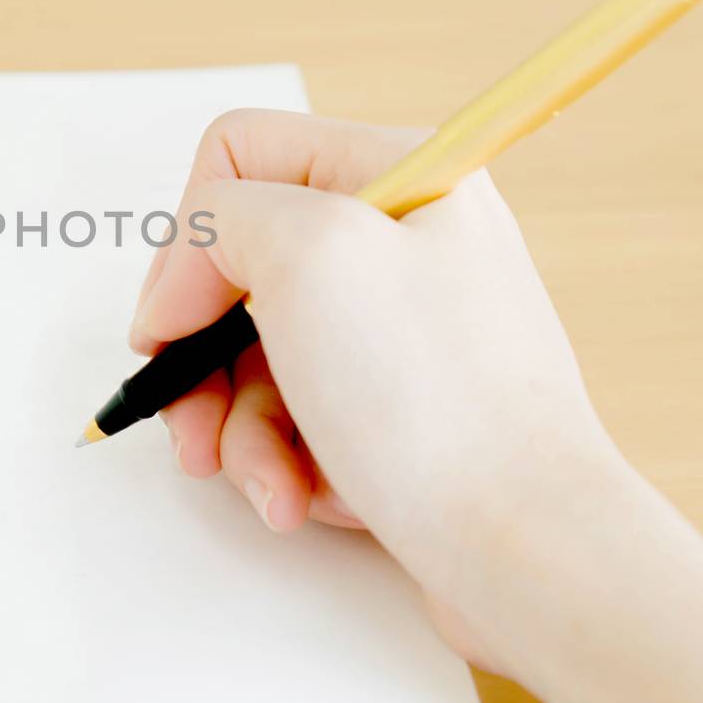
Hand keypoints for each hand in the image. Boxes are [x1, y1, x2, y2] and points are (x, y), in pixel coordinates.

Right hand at [133, 110, 613, 614]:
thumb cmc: (440, 398)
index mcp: (398, 170)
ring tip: (267, 480)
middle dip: (201, 356)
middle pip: (235, 268)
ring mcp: (398, 325)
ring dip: (237, 425)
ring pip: (254, 354)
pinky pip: (296, 413)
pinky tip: (302, 496)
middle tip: (191, 419)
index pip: (238, 157)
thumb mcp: (310, 253)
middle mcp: (400, 240)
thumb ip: (222, 216)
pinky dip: (281, 459)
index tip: (176, 324)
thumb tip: (180, 276)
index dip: (189, 240)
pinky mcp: (395, 402)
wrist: (526, 546)